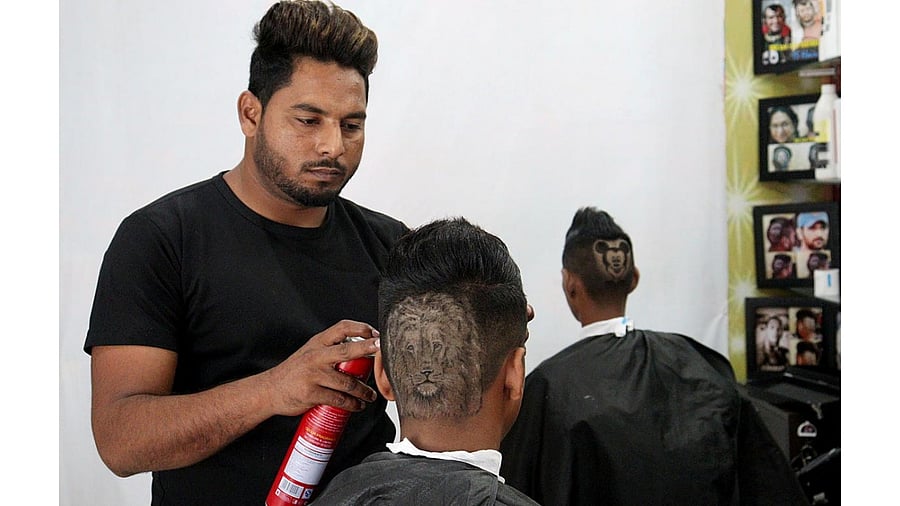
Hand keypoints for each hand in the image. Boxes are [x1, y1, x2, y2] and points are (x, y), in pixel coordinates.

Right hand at [264, 320, 380, 415]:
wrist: (270, 390)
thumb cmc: (294, 372)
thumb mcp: (310, 353)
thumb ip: (331, 350)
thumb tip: (362, 352)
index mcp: (317, 343)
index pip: (342, 327)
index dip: (361, 328)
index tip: (375, 333)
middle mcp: (316, 356)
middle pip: (348, 350)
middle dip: (369, 350)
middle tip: (383, 353)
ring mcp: (313, 375)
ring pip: (347, 381)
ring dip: (364, 390)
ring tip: (370, 395)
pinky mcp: (312, 393)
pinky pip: (338, 399)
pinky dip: (352, 404)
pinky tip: (357, 406)